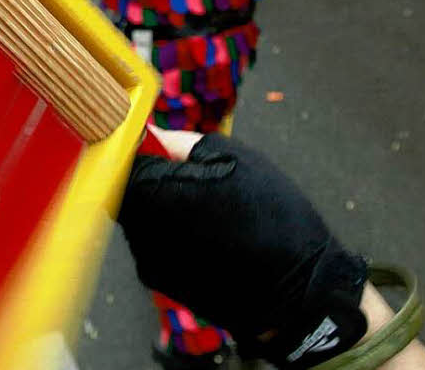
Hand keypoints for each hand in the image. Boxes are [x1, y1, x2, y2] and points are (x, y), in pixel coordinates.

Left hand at [118, 131, 367, 367]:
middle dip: (153, 178)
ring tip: (210, 210)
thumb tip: (148, 131)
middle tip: (194, 177)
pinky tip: (211, 236)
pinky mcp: (162, 284)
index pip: (122, 162)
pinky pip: (157, 245)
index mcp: (153, 194)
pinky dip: (175, 235)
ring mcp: (149, 262)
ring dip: (164, 207)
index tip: (162, 146)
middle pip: (128, 191)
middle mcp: (140, 231)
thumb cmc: (273, 219)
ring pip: (142, 219)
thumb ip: (179, 143)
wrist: (302, 294)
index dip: (141, 150)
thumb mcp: (232, 157)